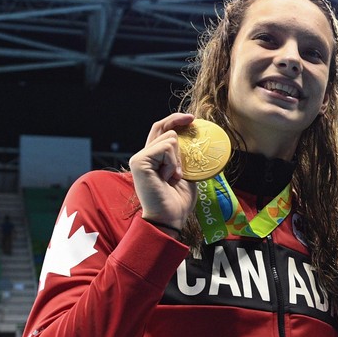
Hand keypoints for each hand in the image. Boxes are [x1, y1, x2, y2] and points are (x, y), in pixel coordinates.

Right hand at [129, 113, 196, 230]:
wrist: (170, 218)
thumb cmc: (178, 201)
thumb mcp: (187, 174)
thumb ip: (186, 158)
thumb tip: (198, 142)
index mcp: (154, 157)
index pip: (162, 128)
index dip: (175, 119)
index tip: (192, 118)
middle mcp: (144, 154)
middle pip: (164, 127)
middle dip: (181, 142)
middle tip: (183, 165)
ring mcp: (140, 157)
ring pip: (170, 138)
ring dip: (178, 160)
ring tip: (172, 178)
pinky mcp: (139, 161)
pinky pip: (166, 147)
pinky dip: (173, 163)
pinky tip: (167, 178)